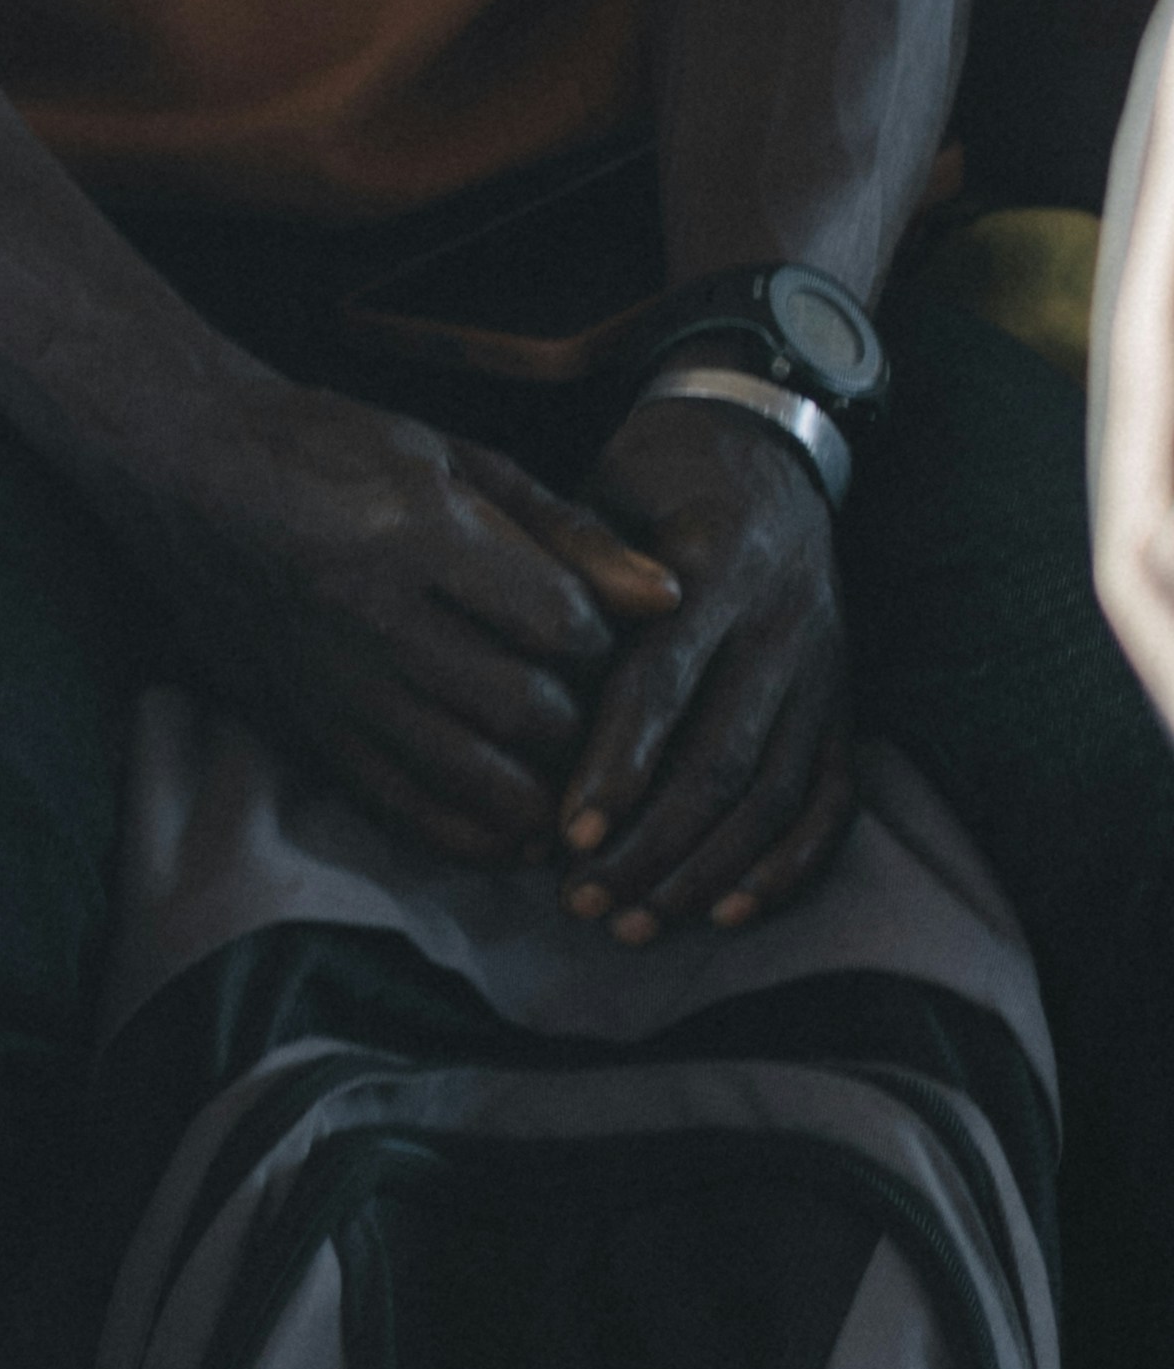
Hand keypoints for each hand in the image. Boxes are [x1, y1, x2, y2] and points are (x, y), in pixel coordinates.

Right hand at [106, 353, 660, 861]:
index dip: (598, 641)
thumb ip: (567, 530)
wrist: (184, 463)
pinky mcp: (302, 727)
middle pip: (526, 709)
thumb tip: (665, 599)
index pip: (557, 623)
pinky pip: (404, 813)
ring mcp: (332, 682)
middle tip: (583, 707)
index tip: (588, 634)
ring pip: (476, 778)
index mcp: (415, 532)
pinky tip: (508, 825)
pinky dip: (472, 835)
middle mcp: (372, 616)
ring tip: (561, 774)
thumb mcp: (455, 458)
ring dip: (541, 791)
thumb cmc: (330, 446)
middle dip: (579, 722)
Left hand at [551, 395, 850, 940]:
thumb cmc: (656, 477)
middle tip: (580, 899)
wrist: (765, 447)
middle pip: (721, 760)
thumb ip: (572, 571)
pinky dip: (786, 866)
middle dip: (650, 846)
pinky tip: (729, 911)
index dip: (616, 764)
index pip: (666, 682)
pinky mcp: (844, 704)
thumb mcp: (605, 491)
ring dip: (703, 872)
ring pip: (772, 795)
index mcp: (719, 564)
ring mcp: (824, 671)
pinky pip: (830, 802)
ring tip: (633, 921)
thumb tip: (524, 675)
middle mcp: (785, 624)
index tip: (567, 831)